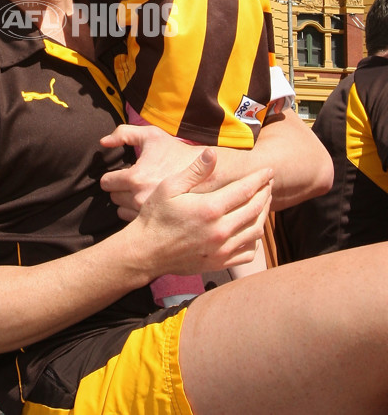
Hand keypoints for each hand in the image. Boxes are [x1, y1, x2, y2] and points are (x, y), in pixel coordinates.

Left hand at [101, 124, 224, 219]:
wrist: (207, 174)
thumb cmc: (177, 152)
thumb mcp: (151, 135)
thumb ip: (123, 133)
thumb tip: (103, 143)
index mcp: (135, 177)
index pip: (106, 183)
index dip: (111, 177)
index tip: (118, 175)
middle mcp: (139, 198)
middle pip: (114, 198)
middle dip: (120, 190)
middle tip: (133, 183)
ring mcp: (148, 214)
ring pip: (122, 212)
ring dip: (127, 203)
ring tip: (140, 193)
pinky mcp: (157, 223)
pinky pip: (134, 221)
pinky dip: (137, 214)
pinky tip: (148, 204)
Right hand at [125, 147, 272, 277]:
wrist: (146, 251)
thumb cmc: (155, 216)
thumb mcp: (170, 187)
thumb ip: (195, 171)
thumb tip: (213, 152)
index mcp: (210, 208)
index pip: (246, 189)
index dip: (260, 178)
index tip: (268, 170)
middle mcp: (221, 230)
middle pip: (255, 209)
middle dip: (265, 193)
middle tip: (268, 183)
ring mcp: (222, 249)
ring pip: (255, 230)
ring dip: (263, 214)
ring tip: (263, 202)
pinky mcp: (220, 262)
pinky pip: (248, 251)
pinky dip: (255, 238)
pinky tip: (252, 228)